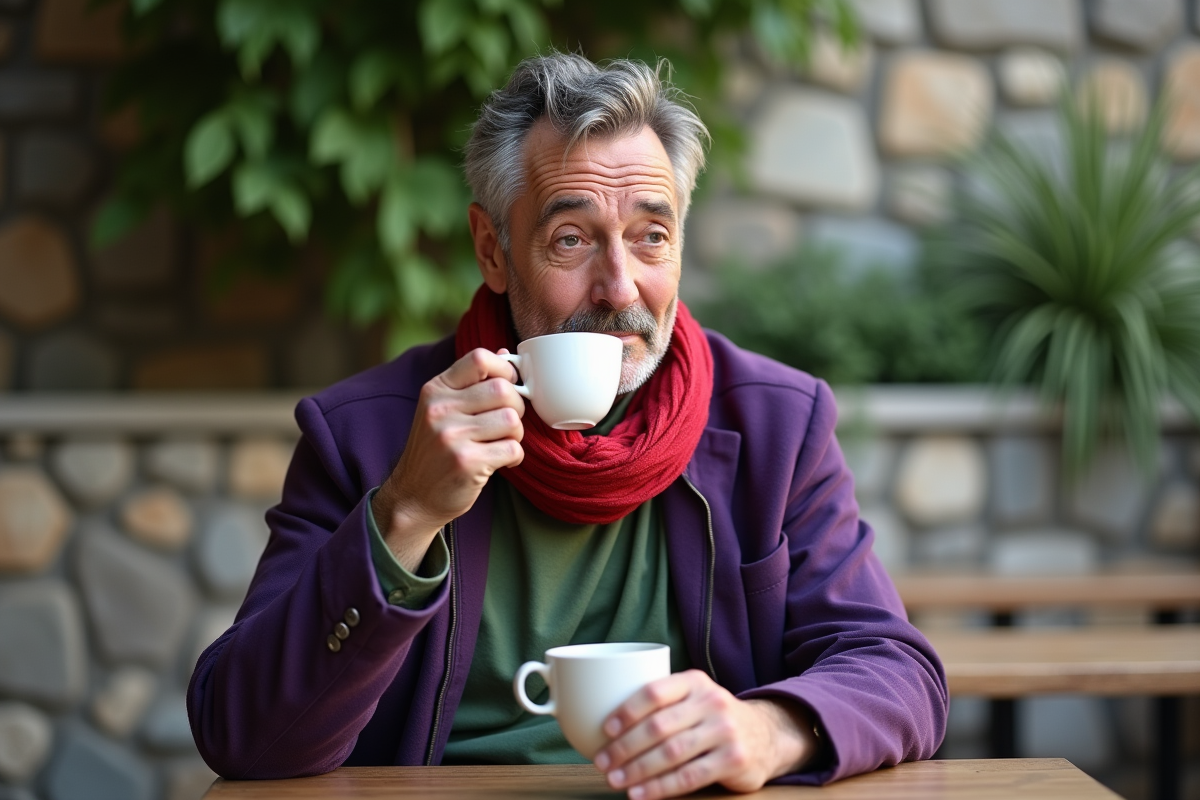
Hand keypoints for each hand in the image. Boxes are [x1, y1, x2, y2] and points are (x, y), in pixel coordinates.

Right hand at [373, 348, 524, 570]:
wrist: (413, 497)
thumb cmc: (435, 452)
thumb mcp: (442, 410)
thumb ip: (470, 383)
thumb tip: (503, 353)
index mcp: (436, 390)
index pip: (480, 359)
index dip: (505, 370)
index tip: (508, 386)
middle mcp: (440, 409)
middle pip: (502, 389)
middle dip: (517, 406)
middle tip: (508, 422)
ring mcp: (452, 436)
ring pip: (511, 420)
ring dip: (516, 434)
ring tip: (503, 443)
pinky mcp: (466, 462)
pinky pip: (512, 449)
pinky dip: (514, 456)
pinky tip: (501, 461)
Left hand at [593, 670, 817, 799]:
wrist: (766, 735)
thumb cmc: (713, 718)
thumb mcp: (694, 697)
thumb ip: (663, 703)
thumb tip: (603, 723)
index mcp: (694, 681)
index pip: (655, 692)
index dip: (627, 711)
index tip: (605, 730)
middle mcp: (711, 702)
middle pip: (659, 726)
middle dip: (625, 747)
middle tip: (603, 762)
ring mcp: (725, 731)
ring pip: (671, 753)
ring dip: (638, 770)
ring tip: (616, 781)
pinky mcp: (733, 759)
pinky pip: (689, 776)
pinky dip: (660, 788)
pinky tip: (640, 794)